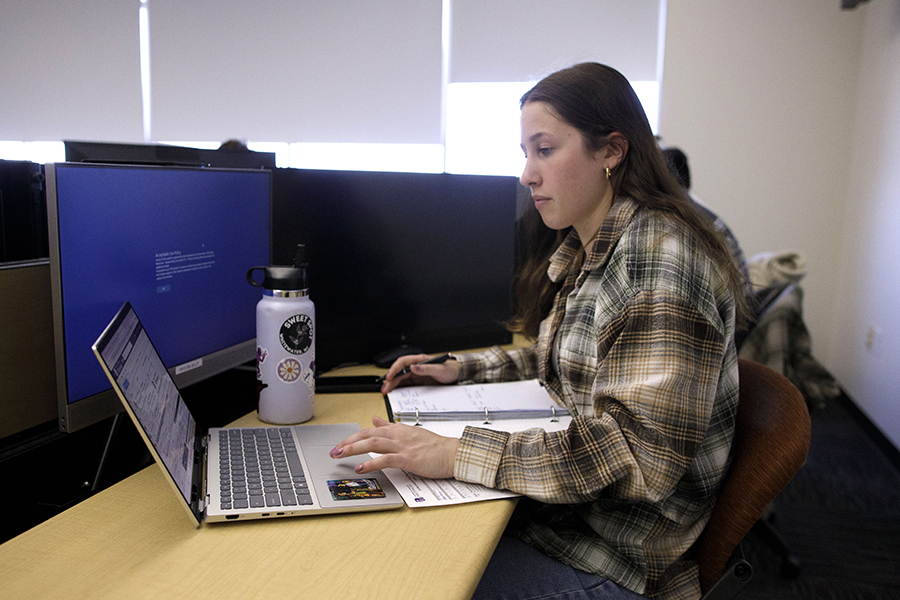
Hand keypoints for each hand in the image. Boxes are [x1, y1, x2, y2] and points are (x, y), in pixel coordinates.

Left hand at [330, 416, 458, 478]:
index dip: (353, 437)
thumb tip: (375, 420)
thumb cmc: (434, 446)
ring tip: (339, 455)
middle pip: (367, 435)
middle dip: (348, 442)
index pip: (370, 430)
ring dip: (353, 449)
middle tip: (333, 450)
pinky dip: (371, 462)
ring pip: (372, 443)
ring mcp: (402, 446)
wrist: (453, 453)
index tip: (341, 443)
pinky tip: (360, 467)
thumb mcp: (410, 432)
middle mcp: (398, 435)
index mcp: (397, 430)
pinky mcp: (408, 459)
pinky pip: (385, 459)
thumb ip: (391, 427)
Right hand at [380, 353, 459, 393]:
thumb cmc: (449, 369)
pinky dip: (398, 388)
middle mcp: (415, 366)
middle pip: (399, 372)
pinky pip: (405, 384)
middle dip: (390, 380)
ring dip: (392, 384)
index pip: (402, 362)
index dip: (394, 369)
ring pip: (400, 378)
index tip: (389, 377)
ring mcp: (415, 374)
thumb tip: (413, 367)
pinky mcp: (417, 380)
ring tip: (385, 391)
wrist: (455, 374)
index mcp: (419, 360)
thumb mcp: (439, 369)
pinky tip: (393, 392)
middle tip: (385, 389)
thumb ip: (427, 368)